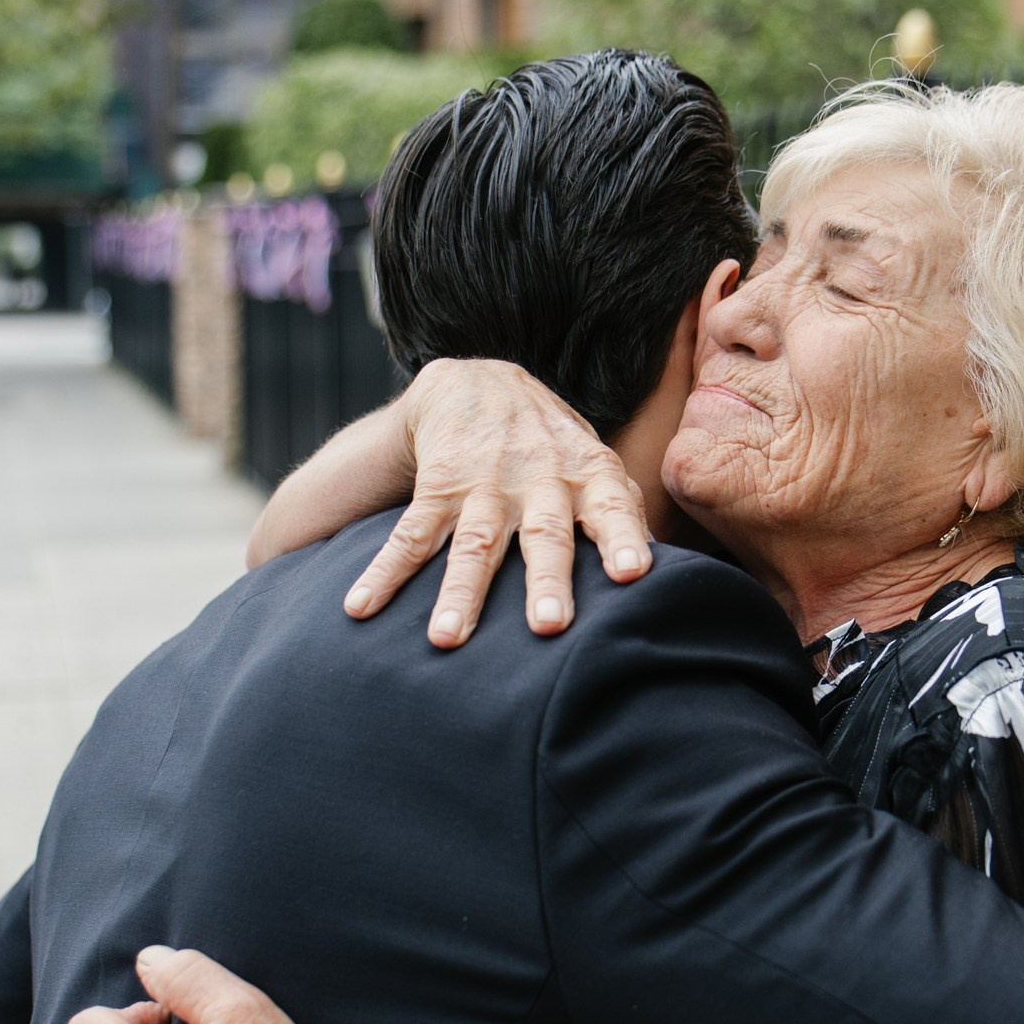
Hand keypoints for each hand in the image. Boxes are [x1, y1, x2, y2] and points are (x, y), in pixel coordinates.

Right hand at [349, 359, 651, 649]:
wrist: (481, 383)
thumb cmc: (553, 446)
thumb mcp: (595, 465)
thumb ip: (624, 514)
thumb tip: (664, 576)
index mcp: (586, 477)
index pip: (612, 506)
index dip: (623, 538)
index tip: (635, 574)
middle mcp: (538, 481)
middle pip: (544, 536)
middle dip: (546, 581)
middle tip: (549, 626)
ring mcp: (485, 486)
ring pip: (473, 544)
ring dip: (458, 592)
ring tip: (445, 640)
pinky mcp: (438, 488)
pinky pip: (410, 536)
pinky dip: (383, 573)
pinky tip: (360, 608)